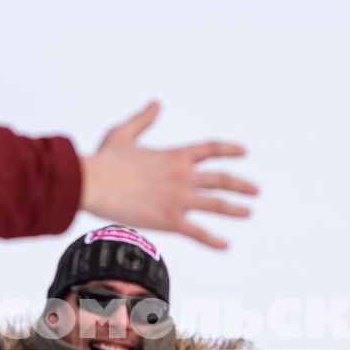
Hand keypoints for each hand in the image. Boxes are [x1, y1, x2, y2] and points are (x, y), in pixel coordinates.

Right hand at [78, 102, 256, 249]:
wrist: (93, 183)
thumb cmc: (104, 160)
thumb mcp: (124, 133)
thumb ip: (144, 120)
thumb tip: (157, 104)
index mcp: (174, 155)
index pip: (210, 149)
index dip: (230, 150)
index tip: (244, 152)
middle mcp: (182, 176)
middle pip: (222, 179)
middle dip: (241, 185)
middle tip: (255, 191)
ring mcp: (179, 199)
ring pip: (217, 205)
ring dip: (235, 209)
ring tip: (248, 212)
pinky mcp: (170, 220)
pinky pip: (198, 232)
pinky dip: (213, 240)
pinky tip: (225, 245)